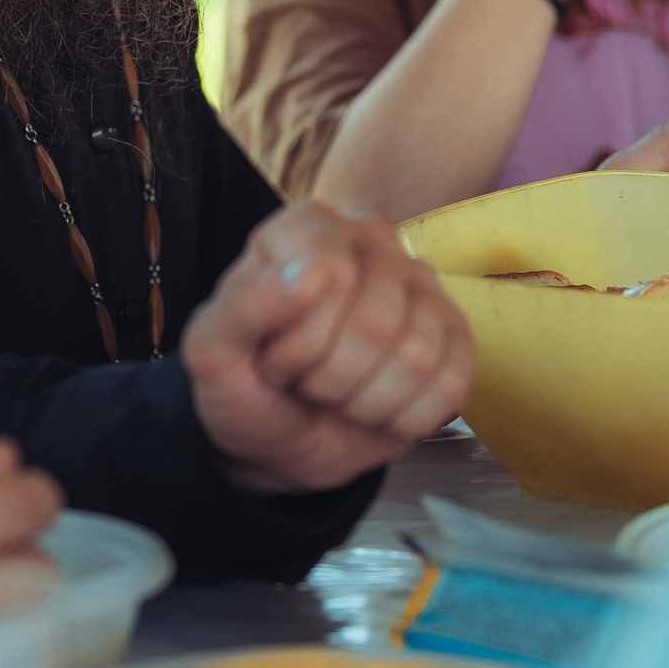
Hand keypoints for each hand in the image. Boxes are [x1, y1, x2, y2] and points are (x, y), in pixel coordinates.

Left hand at [182, 201, 475, 495]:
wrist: (281, 440)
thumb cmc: (245, 386)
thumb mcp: (212, 354)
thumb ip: (245, 305)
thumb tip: (313, 273)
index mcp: (309, 226)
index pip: (329, 273)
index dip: (299, 342)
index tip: (274, 360)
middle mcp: (373, 240)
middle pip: (378, 323)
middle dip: (331, 378)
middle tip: (306, 382)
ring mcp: (421, 285)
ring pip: (416, 357)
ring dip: (364, 402)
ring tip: (337, 392)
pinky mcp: (456, 334)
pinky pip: (450, 385)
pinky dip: (402, 417)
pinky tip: (374, 405)